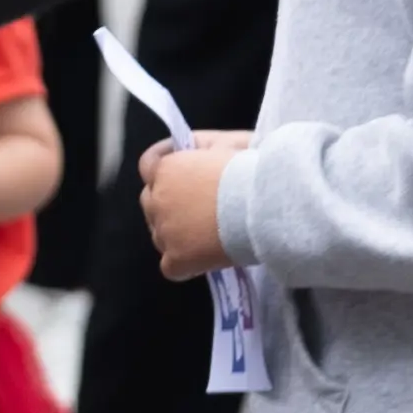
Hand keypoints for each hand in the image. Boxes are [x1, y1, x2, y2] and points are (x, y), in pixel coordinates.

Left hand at [139, 131, 249, 279]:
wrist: (263, 204)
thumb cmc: (249, 170)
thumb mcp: (223, 144)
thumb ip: (200, 149)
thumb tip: (192, 153)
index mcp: (166, 168)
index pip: (149, 167)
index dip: (162, 171)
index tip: (176, 174)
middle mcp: (157, 199)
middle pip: (151, 202)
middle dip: (168, 204)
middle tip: (194, 210)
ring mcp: (164, 231)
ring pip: (160, 235)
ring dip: (176, 234)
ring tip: (205, 236)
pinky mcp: (177, 259)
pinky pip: (172, 268)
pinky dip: (186, 266)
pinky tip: (204, 261)